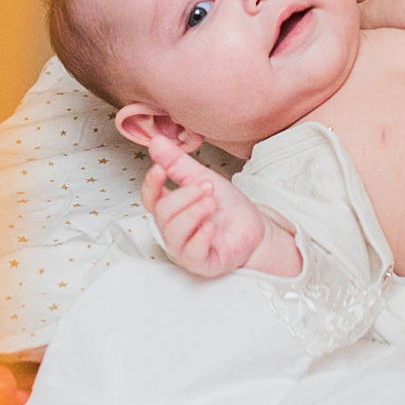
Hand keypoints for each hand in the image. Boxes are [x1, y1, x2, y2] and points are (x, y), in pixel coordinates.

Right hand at [140, 141, 270, 278]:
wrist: (255, 228)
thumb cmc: (228, 208)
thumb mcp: (203, 178)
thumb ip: (177, 163)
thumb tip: (156, 142)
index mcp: (170, 209)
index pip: (149, 198)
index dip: (151, 184)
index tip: (160, 169)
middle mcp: (173, 230)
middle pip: (162, 213)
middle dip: (184, 195)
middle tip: (207, 186)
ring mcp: (184, 248)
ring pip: (174, 232)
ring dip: (192, 213)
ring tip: (211, 202)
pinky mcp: (201, 263)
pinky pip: (191, 253)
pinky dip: (200, 238)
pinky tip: (211, 227)